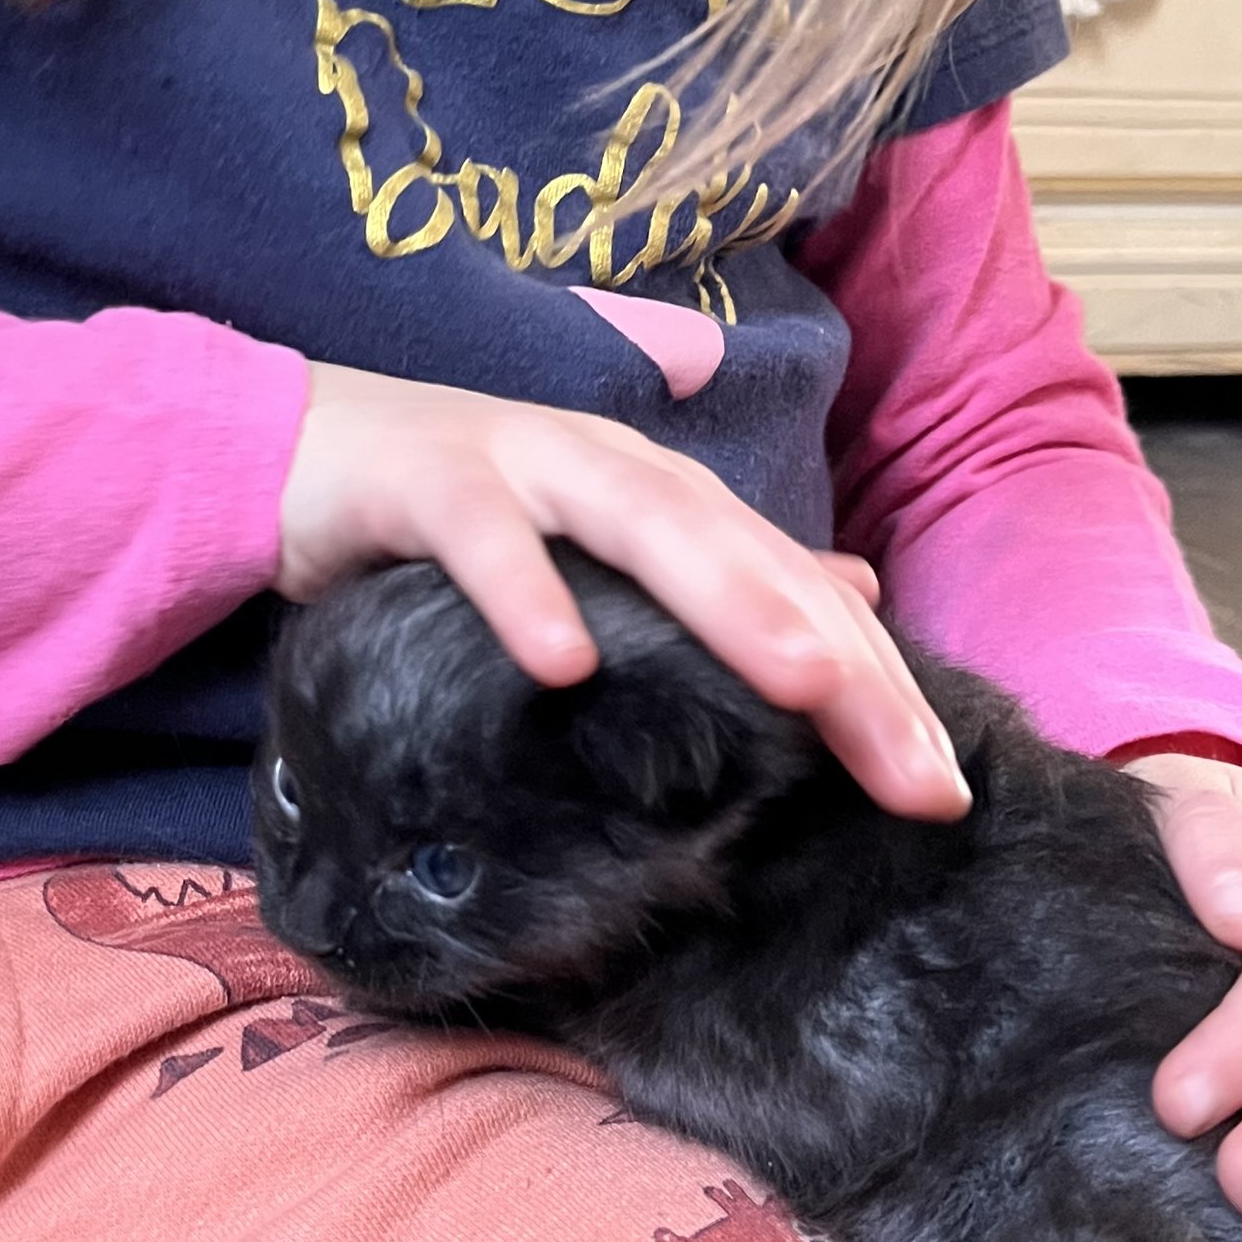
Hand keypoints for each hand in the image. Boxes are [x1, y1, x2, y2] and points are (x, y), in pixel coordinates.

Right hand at [276, 361, 971, 821]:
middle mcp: (617, 470)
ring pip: (647, 529)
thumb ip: (718, 575)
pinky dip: (524, 593)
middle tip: (916, 773)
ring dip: (729, 604)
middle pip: (754, 563)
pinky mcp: (426, 482)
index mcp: (668, 497)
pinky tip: (564, 666)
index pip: (799, 595)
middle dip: (844, 666)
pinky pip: (482, 540)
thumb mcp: (600, 552)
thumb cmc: (460, 520)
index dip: (880, 687)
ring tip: (805, 686)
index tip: (944, 795)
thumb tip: (854, 603)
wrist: (297, 446)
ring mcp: (525, 465)